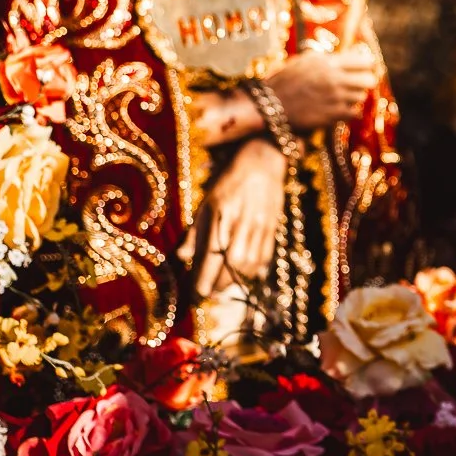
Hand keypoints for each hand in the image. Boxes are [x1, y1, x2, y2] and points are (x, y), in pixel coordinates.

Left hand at [190, 137, 286, 296]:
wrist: (263, 162)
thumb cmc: (229, 182)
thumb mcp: (206, 202)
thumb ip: (195, 231)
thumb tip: (182, 257)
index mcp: (221, 214)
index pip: (211, 253)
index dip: (204, 277)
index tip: (197, 293)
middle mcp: (242, 222)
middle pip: (232, 264)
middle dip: (219, 284)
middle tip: (208, 293)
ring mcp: (261, 225)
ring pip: (250, 264)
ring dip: (236, 280)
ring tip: (224, 285)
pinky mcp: (273, 227)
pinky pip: (265, 257)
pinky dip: (254, 271)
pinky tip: (244, 275)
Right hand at [265, 47, 376, 130]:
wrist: (268, 106)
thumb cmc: (284, 82)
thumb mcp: (303, 62)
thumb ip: (325, 58)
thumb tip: (349, 54)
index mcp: (327, 62)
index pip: (364, 61)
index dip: (368, 65)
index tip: (367, 68)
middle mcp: (334, 78)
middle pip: (368, 80)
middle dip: (365, 81)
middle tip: (359, 84)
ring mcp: (334, 98)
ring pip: (361, 96)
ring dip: (355, 97)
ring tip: (344, 97)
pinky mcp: (332, 115)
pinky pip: (354, 113)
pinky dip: (350, 112)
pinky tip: (342, 110)